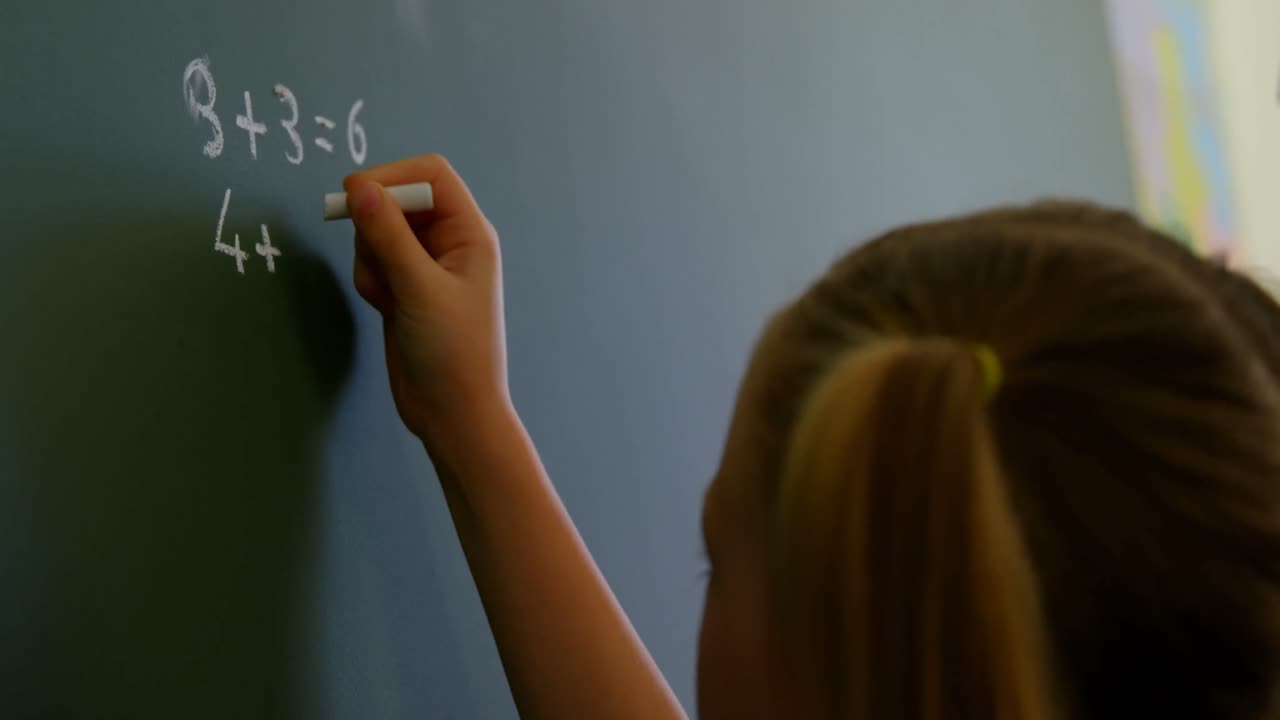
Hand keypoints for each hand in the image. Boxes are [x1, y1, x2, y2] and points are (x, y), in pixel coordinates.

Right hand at [344, 154, 510, 451]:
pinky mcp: (405, 287)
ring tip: (390, 299)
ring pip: (378, 233)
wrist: (451, 412)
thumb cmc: (452, 352)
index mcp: (470, 233)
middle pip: (396, 200)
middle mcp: (450, 242)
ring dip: (371, 260)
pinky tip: (386, 311)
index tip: (356, 194)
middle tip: (381, 267)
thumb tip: (359, 186)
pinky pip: (373, 262)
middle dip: (375, 228)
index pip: (430, 175)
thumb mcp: (418, 289)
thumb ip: (388, 235)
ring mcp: (425, 265)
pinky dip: (370, 281)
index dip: (392, 176)